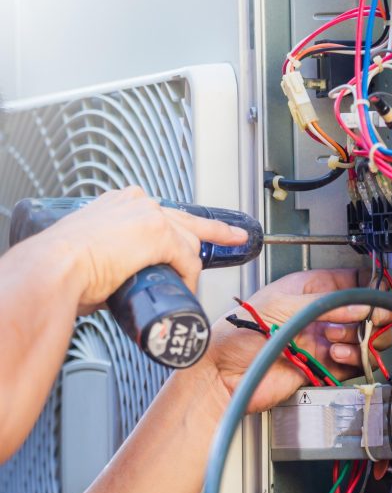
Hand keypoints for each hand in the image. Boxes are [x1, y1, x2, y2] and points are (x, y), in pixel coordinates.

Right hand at [37, 187, 248, 313]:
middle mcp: (135, 203)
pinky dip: (188, 277)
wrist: (54, 269)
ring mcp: (149, 215)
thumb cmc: (62, 269)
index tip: (193, 232)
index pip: (161, 213)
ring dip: (193, 266)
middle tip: (235, 236)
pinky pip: (187, 259)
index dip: (180, 227)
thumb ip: (111, 260)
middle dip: (214, 230)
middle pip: (186, 219)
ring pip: (189, 241)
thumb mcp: (90, 255)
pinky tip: (184, 289)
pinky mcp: (160, 234)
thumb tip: (118, 283)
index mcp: (117, 203)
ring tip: (192, 285)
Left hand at [205, 268, 391, 411]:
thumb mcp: (284, 305)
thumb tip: (360, 305)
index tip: (378, 294)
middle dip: (369, 316)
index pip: (354, 281)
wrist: (224, 375)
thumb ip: (327, 304)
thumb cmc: (238, 334)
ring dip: (360, 339)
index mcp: (310, 289)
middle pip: (367, 311)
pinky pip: (355, 362)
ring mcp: (324, 340)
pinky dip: (354, 360)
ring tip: (336, 341)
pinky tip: (336, 355)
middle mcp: (321, 314)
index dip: (371, 287)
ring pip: (366, 338)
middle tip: (366, 321)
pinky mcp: (325, 366)